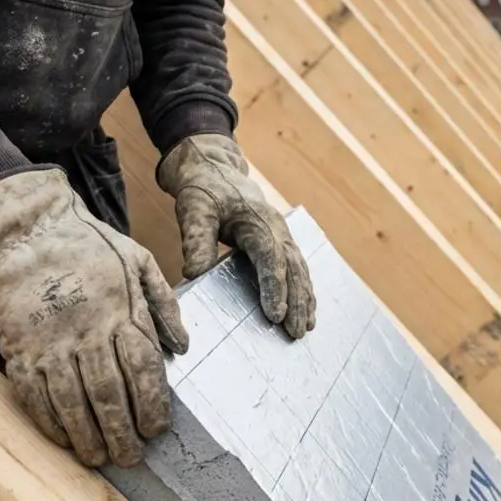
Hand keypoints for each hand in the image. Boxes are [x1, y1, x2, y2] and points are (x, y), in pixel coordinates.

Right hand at [0, 169, 188, 466]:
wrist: (27, 229)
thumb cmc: (90, 246)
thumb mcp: (139, 260)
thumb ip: (163, 304)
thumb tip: (183, 346)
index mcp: (121, 310)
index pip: (142, 369)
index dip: (152, 405)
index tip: (156, 429)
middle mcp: (86, 331)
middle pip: (108, 394)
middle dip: (122, 433)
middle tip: (131, 458)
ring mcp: (49, 343)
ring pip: (70, 403)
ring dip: (87, 437)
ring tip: (99, 458)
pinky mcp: (19, 349)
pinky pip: (34, 396)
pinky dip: (50, 423)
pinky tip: (64, 439)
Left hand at [157, 134, 315, 337]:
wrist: (214, 168)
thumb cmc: (203, 190)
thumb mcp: (194, 210)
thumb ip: (196, 240)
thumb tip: (194, 273)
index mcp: (258, 222)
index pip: (271, 259)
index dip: (275, 288)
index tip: (275, 315)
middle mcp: (277, 229)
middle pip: (293, 269)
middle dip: (297, 301)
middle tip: (296, 332)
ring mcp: (282, 235)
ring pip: (300, 270)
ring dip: (305, 299)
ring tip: (306, 328)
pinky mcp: (280, 241)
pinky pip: (297, 268)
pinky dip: (303, 290)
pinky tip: (306, 311)